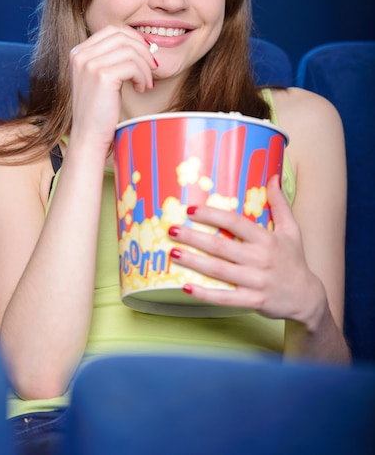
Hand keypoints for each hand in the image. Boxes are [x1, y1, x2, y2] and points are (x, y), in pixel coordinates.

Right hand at [69, 25, 156, 146]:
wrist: (89, 135)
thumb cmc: (99, 110)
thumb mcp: (100, 78)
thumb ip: (112, 59)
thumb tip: (143, 44)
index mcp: (78, 52)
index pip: (112, 31)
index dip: (134, 39)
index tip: (145, 55)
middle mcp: (81, 55)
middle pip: (122, 36)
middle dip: (143, 50)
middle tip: (152, 67)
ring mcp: (90, 64)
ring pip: (130, 51)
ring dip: (145, 67)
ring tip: (145, 83)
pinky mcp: (102, 76)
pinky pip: (133, 66)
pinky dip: (143, 76)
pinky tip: (141, 89)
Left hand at [168, 175, 323, 324]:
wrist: (307, 299)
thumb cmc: (295, 261)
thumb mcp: (292, 230)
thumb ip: (280, 203)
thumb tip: (273, 176)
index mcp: (266, 240)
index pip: (235, 223)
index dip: (212, 215)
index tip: (191, 210)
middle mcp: (260, 259)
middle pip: (221, 246)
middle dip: (194, 237)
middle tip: (171, 229)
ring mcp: (256, 282)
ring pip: (219, 270)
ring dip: (193, 262)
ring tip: (173, 253)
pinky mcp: (253, 302)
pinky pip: (225, 298)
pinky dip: (205, 294)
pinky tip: (186, 287)